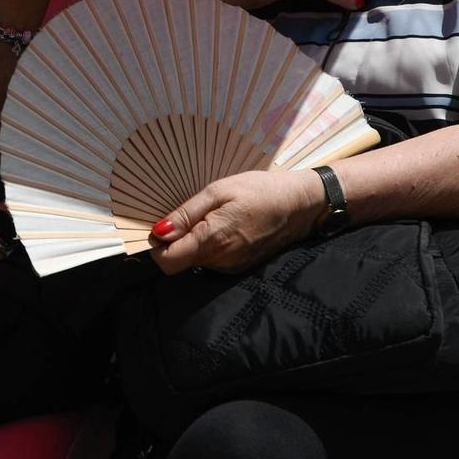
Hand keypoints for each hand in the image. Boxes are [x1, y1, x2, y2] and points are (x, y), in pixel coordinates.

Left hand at [149, 169, 323, 275]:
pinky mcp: (240, 267)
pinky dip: (210, 246)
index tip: (162, 228)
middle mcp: (220, 261)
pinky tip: (225, 226)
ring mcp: (232, 267)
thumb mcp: (218, 191)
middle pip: (181, 262)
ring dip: (194, 243)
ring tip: (213, 218)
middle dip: (176, 242)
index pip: (168, 263)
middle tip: (191, 215)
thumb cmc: (259, 191)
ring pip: (196, 262)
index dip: (158, 247)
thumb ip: (186, 215)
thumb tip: (158, 233)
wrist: (300, 205)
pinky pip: (213, 261)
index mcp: (211, 241)